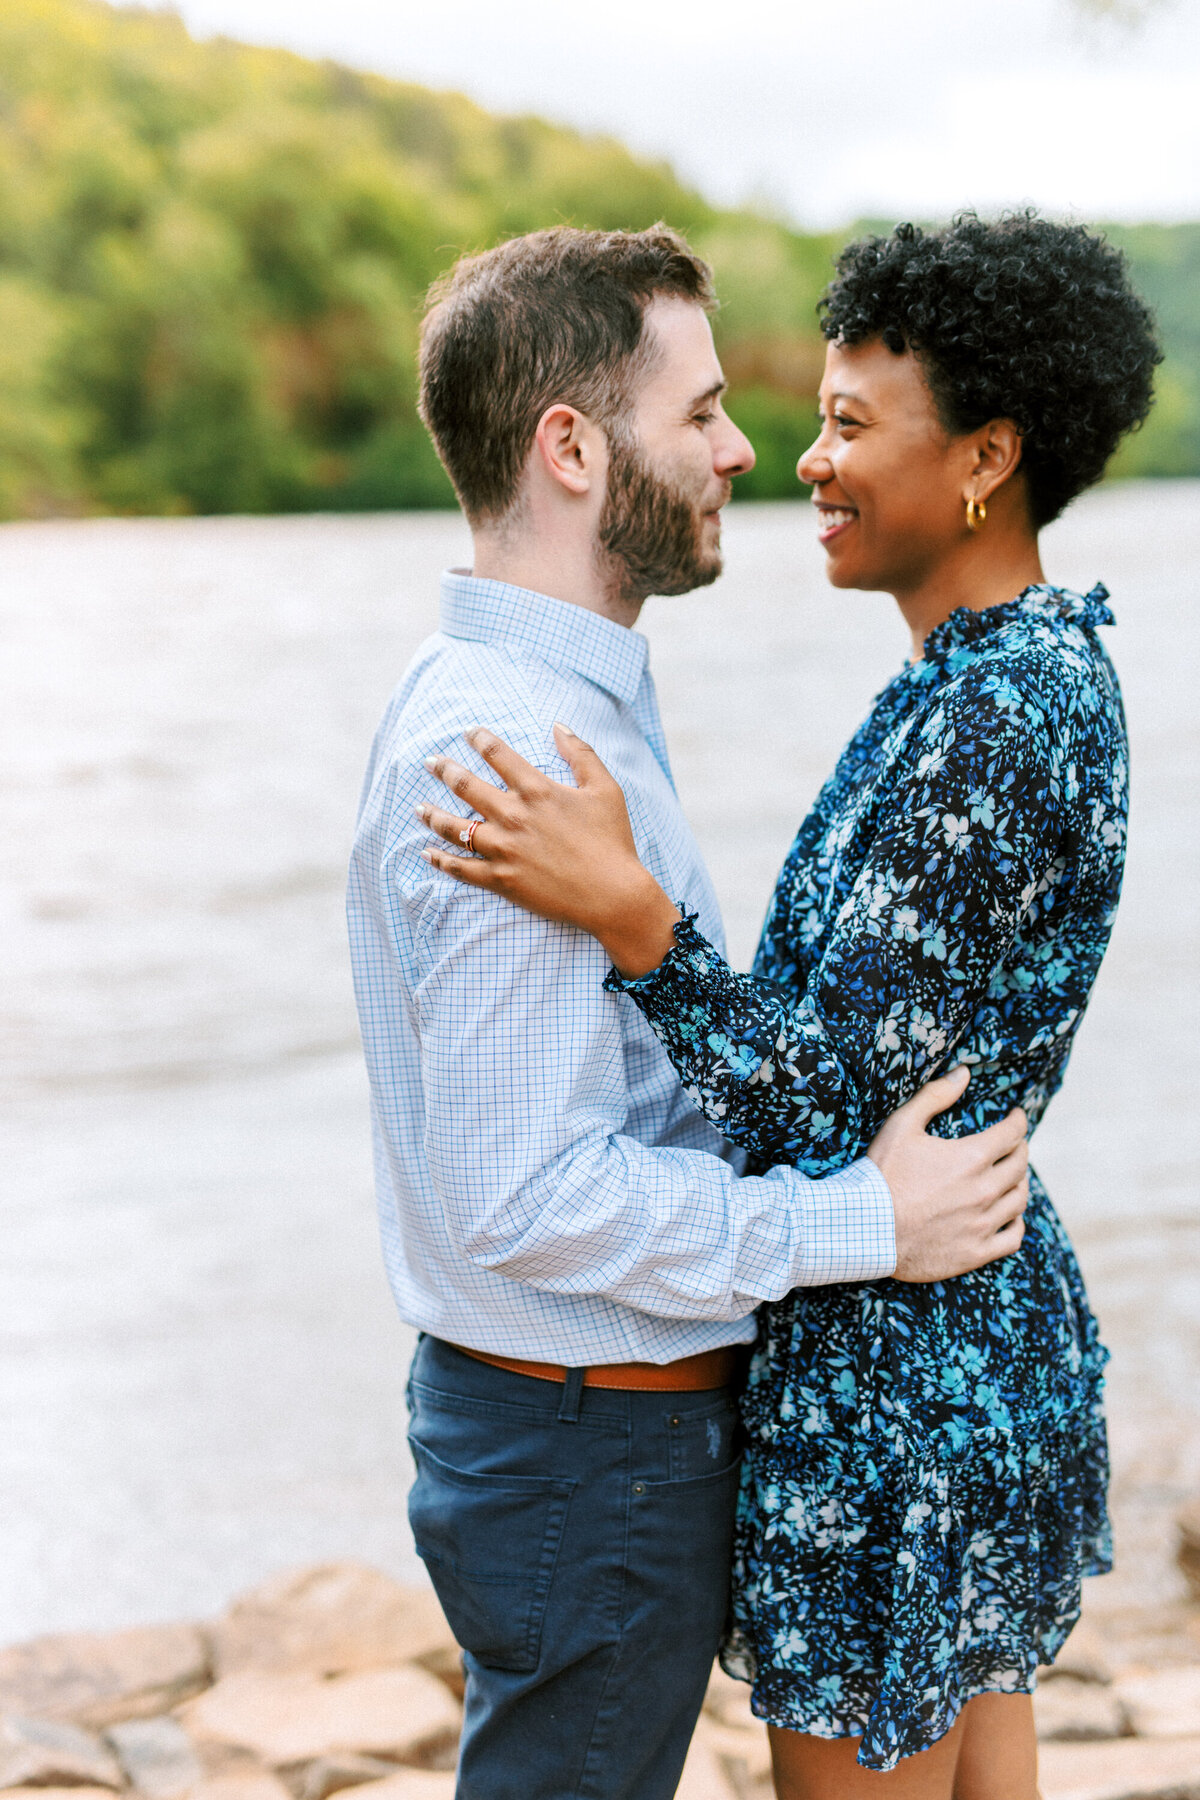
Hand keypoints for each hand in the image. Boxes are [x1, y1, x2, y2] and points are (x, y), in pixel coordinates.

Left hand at [417, 725, 680, 973]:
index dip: (480, 739)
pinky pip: (462, 868)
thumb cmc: (612, 840)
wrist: (612, 894)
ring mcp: (504, 849)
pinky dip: (441, 860)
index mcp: (537, 790)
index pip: (498, 755)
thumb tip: (558, 725)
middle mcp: (514, 816)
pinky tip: (428, 853)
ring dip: (433, 814)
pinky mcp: (501, 880)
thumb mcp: (604, 789)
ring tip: (419, 807)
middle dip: (445, 770)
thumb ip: (581, 753)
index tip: (468, 732)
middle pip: (466, 786)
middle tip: (430, 762)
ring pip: (455, 828)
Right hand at [866, 1066, 1028, 1281]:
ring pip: (1019, 1200)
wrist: (866, 1228)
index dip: (1017, 1121)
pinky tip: (1010, 1217)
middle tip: (1015, 1144)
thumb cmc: (881, 1174)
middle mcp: (984, 1191)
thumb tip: (963, 1072)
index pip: (1011, 1134)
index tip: (1016, 1117)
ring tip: (1012, 1178)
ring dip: (1020, 1184)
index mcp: (971, 1158)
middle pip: (1019, 1166)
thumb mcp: (902, 1125)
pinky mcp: (976, 1252)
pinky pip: (1013, 1238)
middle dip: (1020, 1149)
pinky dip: (1017, 1224)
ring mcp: (982, 1224)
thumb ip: (935, 1096)